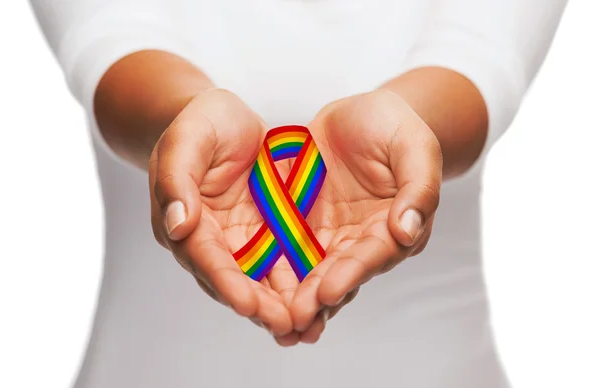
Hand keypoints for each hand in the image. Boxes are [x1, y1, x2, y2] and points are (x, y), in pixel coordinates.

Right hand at [148, 89, 297, 335]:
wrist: (227, 119)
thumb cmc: (201, 123)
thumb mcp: (188, 139)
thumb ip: (177, 179)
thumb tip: (177, 225)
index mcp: (186, 220)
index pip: (204, 257)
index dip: (225, 281)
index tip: (247, 304)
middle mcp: (212, 239)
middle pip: (234, 279)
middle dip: (258, 305)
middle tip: (286, 326)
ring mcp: (241, 239)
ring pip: (260, 279)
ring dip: (281, 304)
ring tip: (307, 326)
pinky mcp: (268, 234)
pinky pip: (284, 262)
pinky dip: (300, 282)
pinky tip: (322, 300)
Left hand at [289, 90, 442, 339]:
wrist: (359, 114)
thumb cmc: (393, 125)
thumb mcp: (414, 146)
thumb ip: (419, 187)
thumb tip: (408, 231)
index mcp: (394, 226)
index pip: (373, 254)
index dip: (352, 273)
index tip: (328, 291)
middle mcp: (362, 239)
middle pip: (340, 273)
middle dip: (317, 298)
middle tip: (293, 320)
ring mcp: (331, 234)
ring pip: (311, 271)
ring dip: (293, 297)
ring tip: (273, 322)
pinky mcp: (303, 225)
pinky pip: (286, 250)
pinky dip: (274, 273)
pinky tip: (254, 290)